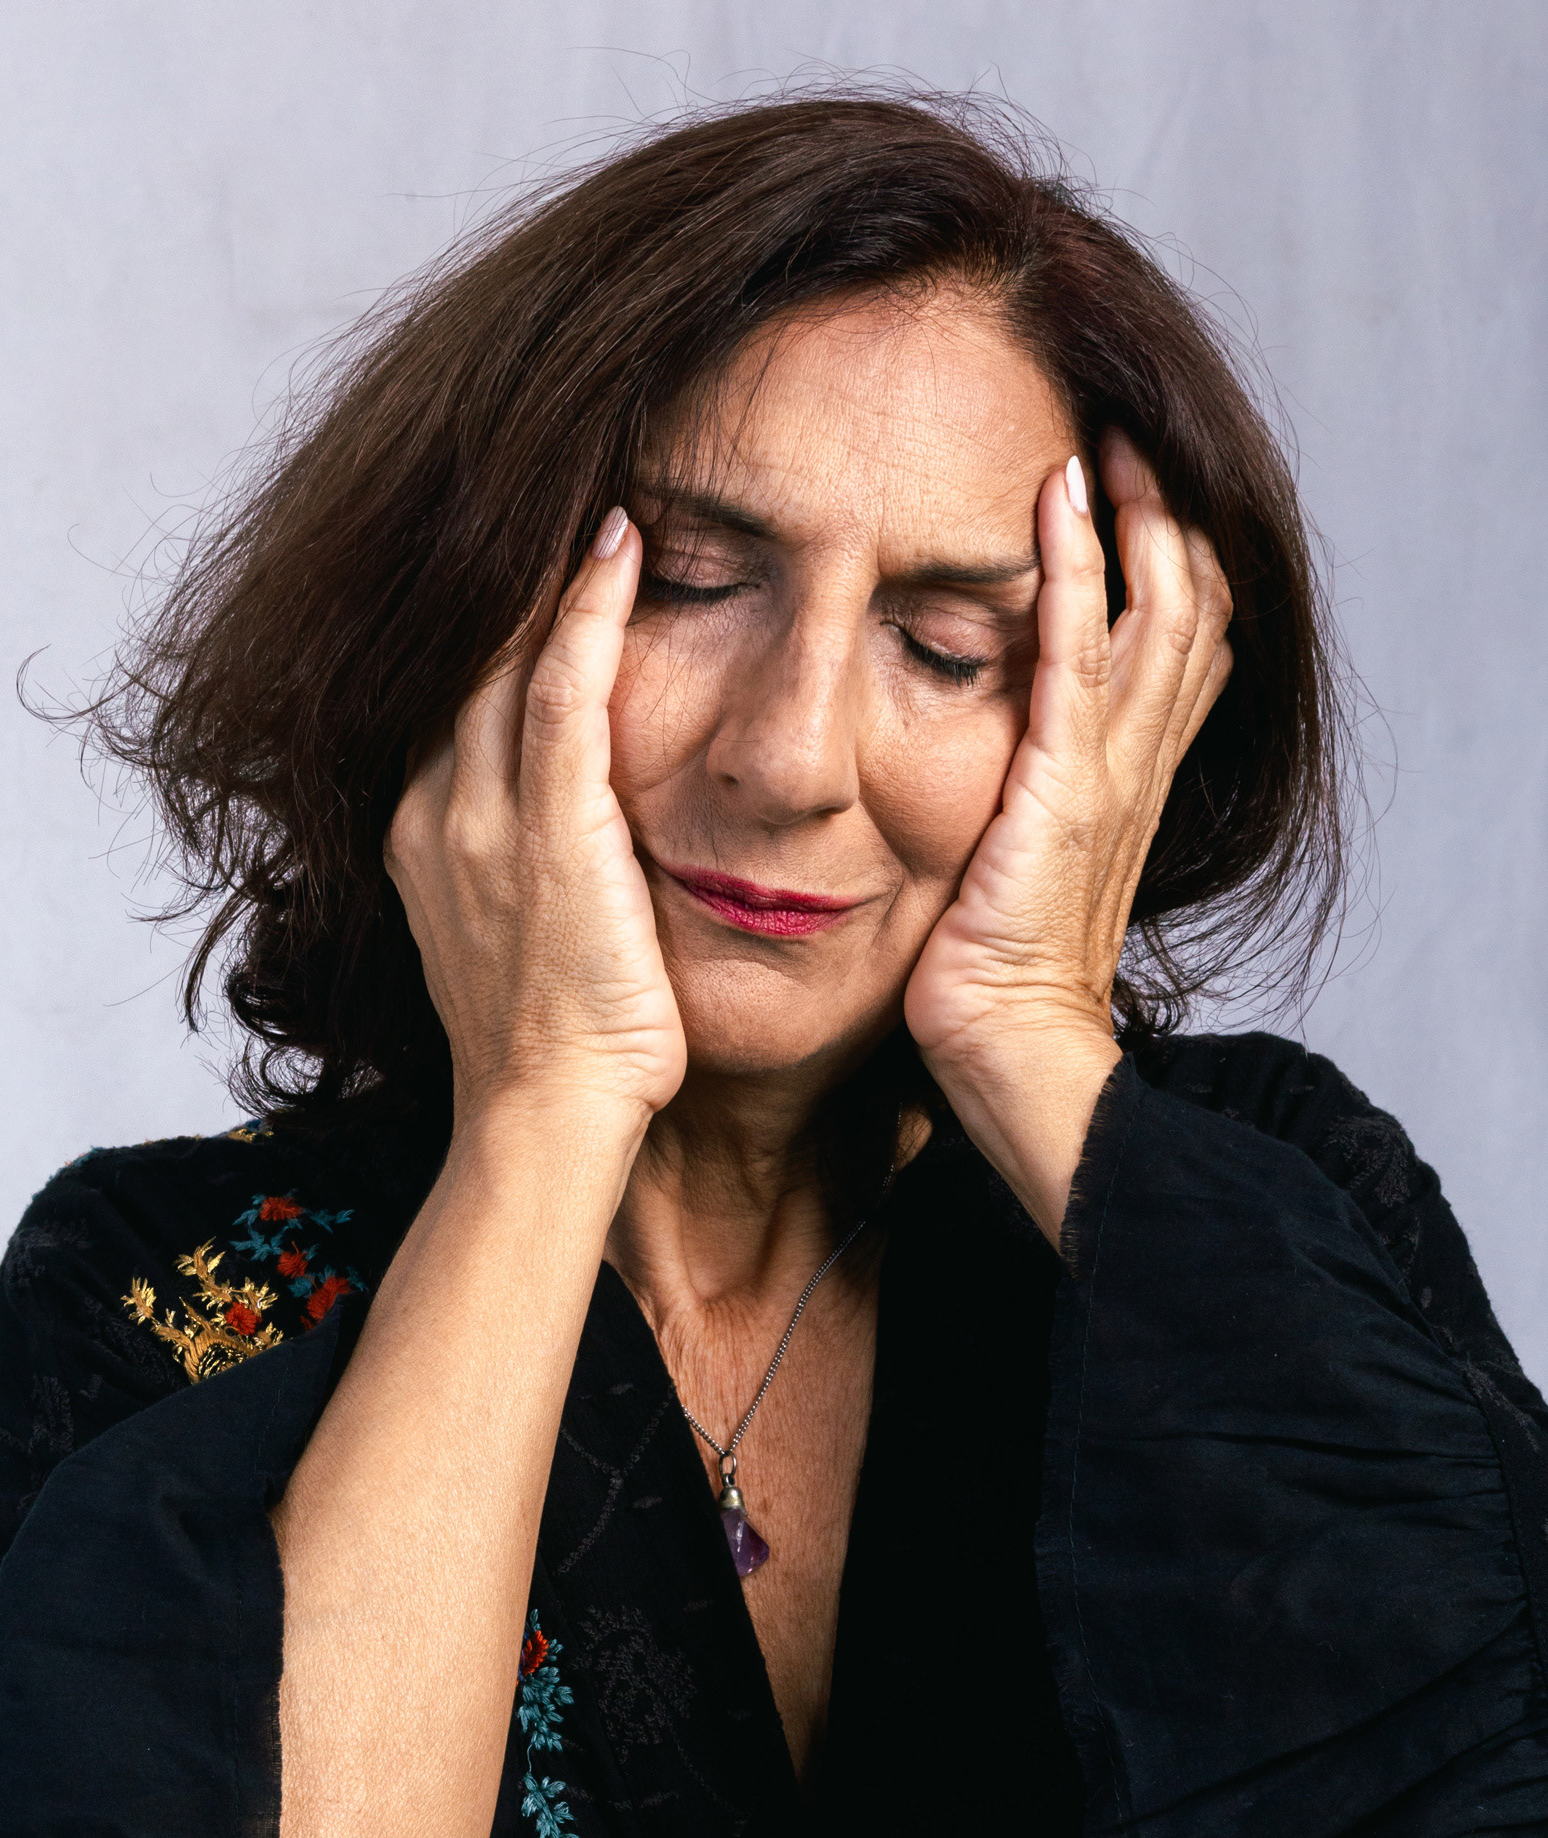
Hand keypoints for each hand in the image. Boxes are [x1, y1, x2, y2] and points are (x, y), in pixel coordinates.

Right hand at [386, 508, 685, 1137]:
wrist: (546, 1113)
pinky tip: (618, 541)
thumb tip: (565, 811)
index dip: (489, 609)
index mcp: (419, 827)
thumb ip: (516, 851)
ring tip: (591, 479)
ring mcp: (480, 815)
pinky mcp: (546, 829)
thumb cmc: (549, 1036)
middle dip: (506, 564)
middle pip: (465, 651)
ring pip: (503, 650)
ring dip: (546, 560)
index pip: (452, 687)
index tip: (532, 543)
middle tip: (558, 473)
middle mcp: (433, 806)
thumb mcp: (509, 927)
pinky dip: (587, 609)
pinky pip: (562, 688)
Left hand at [903, 433, 1233, 1238]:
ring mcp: (1108, 774)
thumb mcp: (1022, 864)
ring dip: (1134, 516)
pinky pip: (1078, 651)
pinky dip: (1073, 567)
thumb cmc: (997, 975)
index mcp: (1128, 782)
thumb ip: (1028, 800)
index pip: (1183, 648)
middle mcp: (1136, 766)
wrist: (1010, 1052)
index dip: (1169, 566)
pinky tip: (1057, 498)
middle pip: (1190, 609)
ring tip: (1103, 439)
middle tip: (1124, 437)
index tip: (1130, 493)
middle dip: (1164, 517)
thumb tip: (998, 764)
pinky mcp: (1062, 788)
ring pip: (1158, 612)